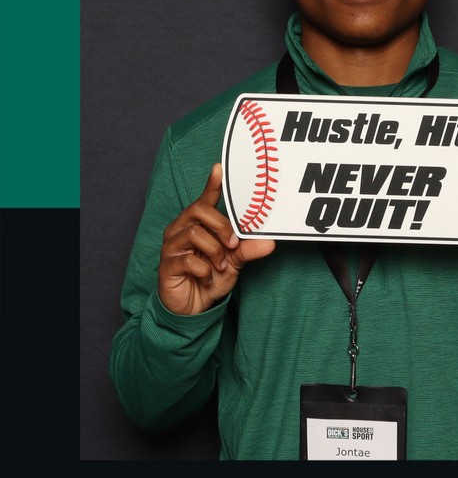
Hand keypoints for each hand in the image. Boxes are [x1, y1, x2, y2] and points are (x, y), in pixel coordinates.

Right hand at [158, 163, 274, 315]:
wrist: (193, 308)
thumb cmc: (210, 277)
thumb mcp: (235, 263)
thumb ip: (248, 249)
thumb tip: (270, 242)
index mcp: (197, 223)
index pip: (204, 199)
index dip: (212, 184)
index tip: (219, 168)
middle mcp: (181, 229)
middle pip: (199, 211)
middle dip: (222, 227)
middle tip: (233, 245)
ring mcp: (171, 246)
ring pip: (194, 232)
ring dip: (214, 251)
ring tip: (220, 265)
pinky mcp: (166, 265)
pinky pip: (188, 259)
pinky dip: (204, 269)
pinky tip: (207, 277)